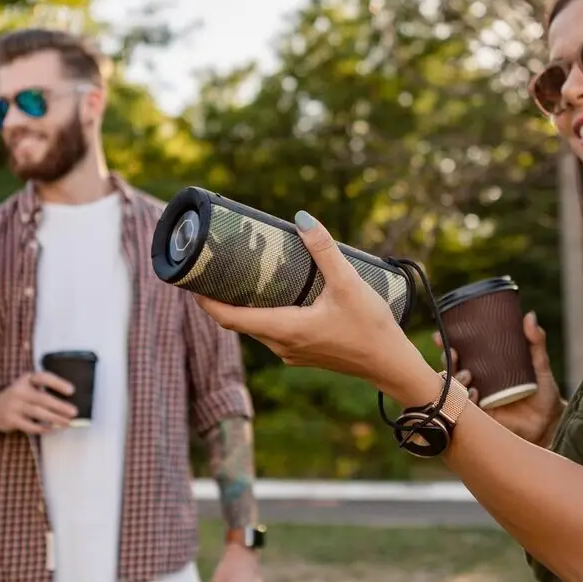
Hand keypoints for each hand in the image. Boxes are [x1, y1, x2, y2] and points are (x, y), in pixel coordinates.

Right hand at [0, 370, 78, 434]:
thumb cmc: (20, 397)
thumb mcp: (28, 387)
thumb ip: (44, 391)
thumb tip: (70, 402)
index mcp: (27, 379)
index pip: (43, 378)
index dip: (57, 383)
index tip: (71, 390)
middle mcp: (19, 390)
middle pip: (42, 398)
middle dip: (60, 406)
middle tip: (74, 412)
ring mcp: (13, 405)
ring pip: (37, 412)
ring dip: (54, 418)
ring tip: (67, 422)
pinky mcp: (10, 419)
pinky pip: (29, 425)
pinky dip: (42, 428)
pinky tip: (52, 428)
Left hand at [194, 211, 434, 401]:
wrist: (391, 365)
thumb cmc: (371, 328)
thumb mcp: (348, 283)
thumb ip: (324, 249)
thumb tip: (302, 217)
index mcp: (285, 329)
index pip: (230, 318)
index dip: (207, 301)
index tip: (191, 281)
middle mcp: (282, 345)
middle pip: (239, 322)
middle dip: (222, 298)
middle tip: (215, 269)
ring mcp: (292, 353)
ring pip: (257, 328)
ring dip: (245, 307)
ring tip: (241, 277)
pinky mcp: (303, 354)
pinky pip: (273, 333)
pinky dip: (265, 314)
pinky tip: (275, 295)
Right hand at [435, 310, 563, 444]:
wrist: (550, 422)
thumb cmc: (543, 392)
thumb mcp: (539, 363)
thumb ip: (535, 341)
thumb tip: (530, 316)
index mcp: (485, 368)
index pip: (460, 355)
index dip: (446, 345)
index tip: (440, 337)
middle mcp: (477, 383)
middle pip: (452, 370)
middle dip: (447, 361)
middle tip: (454, 354)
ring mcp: (478, 402)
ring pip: (455, 389)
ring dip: (457, 380)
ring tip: (468, 375)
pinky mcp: (482, 418)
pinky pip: (466, 409)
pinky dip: (467, 400)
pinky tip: (474, 394)